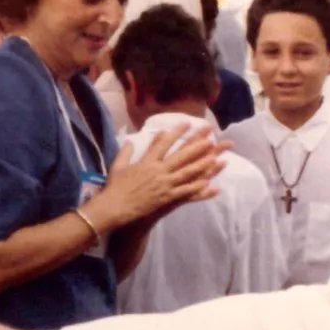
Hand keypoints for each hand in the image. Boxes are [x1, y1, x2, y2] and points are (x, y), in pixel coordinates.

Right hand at [93, 123, 224, 231]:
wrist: (115, 207)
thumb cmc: (115, 187)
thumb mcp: (118, 166)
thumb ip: (125, 152)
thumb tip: (129, 141)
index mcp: (147, 161)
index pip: (164, 143)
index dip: (177, 132)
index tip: (187, 123)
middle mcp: (158, 170)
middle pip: (181, 155)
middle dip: (196, 144)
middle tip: (210, 136)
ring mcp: (164, 184)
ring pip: (187, 172)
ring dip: (202, 163)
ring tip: (215, 156)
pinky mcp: (166, 197)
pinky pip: (185, 191)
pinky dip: (197, 186)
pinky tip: (209, 183)